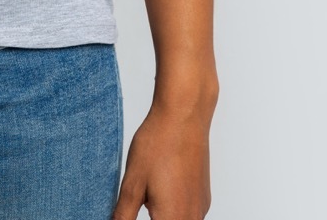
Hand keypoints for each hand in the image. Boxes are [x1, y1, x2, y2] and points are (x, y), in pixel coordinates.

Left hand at [113, 98, 214, 219]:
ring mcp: (200, 209)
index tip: (127, 213)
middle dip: (149, 218)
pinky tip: (158, 189)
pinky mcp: (203, 198)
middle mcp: (192, 218)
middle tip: (139, 200)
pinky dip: (171, 210)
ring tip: (146, 195)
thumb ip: (123, 215)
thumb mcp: (131, 184)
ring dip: (160, 216)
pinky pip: (186, 214)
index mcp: (173, 219)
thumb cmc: (157, 146)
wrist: (184, 117)